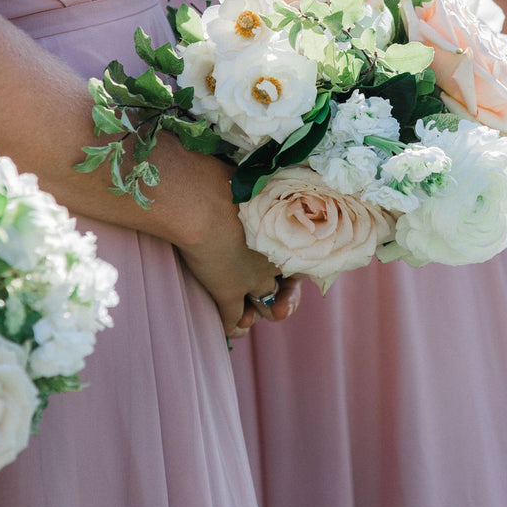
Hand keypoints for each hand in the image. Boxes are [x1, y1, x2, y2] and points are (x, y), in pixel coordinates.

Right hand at [157, 148, 285, 336]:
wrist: (202, 200)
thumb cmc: (230, 181)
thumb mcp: (262, 181)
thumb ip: (268, 191)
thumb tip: (273, 179)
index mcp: (291, 234)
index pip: (304, 258)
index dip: (296, 267)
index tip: (289, 270)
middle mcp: (277, 259)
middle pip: (287, 285)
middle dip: (283, 297)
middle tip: (279, 304)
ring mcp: (254, 279)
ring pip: (265, 305)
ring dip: (260, 312)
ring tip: (253, 315)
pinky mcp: (227, 292)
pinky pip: (233, 319)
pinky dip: (234, 325)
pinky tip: (235, 327)